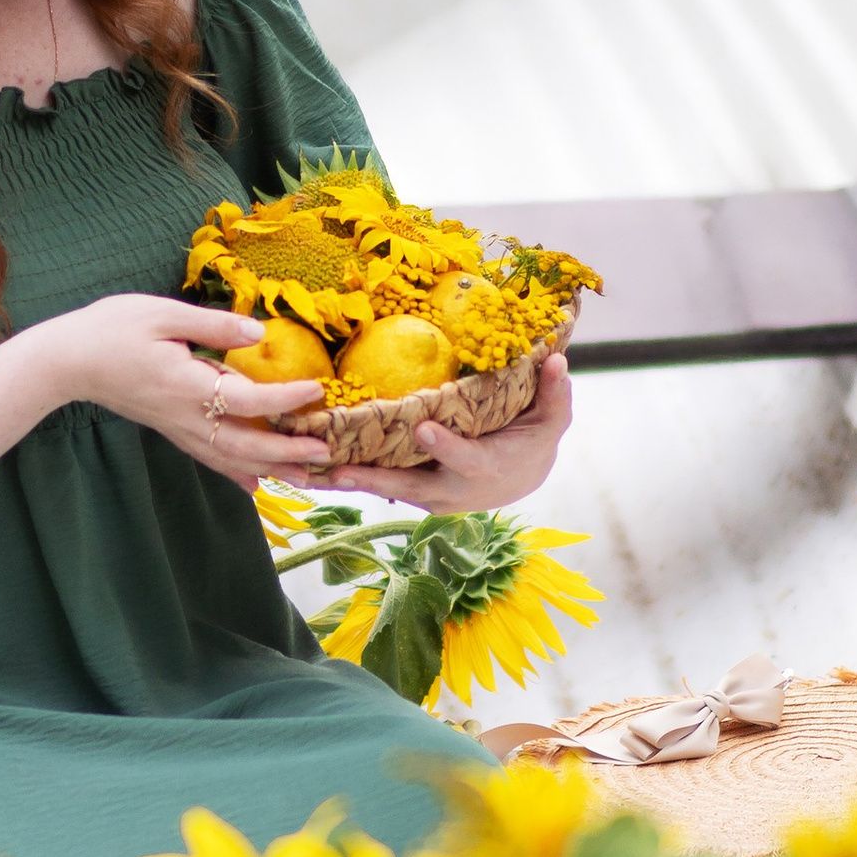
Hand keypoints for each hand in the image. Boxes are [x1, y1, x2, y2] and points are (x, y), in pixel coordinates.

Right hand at [42, 292, 332, 495]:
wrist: (67, 362)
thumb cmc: (110, 329)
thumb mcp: (162, 313)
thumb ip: (213, 324)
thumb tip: (259, 333)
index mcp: (185, 385)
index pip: (245, 397)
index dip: (283, 397)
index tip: (316, 390)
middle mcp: (184, 415)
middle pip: (243, 443)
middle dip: (286, 450)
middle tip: (325, 450)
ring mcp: (176, 428)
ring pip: (229, 458)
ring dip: (270, 468)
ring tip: (307, 477)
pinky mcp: (170, 430)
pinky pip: (209, 457)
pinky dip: (236, 472)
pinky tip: (255, 484)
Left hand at [315, 348, 573, 514]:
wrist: (518, 480)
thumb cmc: (531, 443)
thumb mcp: (550, 421)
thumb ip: (554, 394)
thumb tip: (557, 361)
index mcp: (483, 468)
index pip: (464, 456)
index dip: (445, 445)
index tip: (423, 428)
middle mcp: (450, 489)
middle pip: (407, 484)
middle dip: (372, 478)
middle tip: (337, 468)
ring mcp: (426, 495)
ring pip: (381, 489)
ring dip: (342, 482)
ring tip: (300, 472)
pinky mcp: (409, 491)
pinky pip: (373, 484)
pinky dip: (340, 478)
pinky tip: (303, 468)